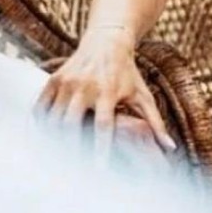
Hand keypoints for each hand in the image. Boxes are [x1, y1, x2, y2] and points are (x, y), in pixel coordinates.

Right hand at [34, 27, 176, 161]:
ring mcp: (67, 82)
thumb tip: (170, 148)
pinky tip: (46, 139)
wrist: (107, 41)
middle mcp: (85, 86)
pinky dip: (41, 125)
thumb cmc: (128, 74)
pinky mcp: (54, 79)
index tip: (98, 171)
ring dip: (54, 140)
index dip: (100, 149)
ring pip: (54, 118)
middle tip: (74, 169)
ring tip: (59, 158)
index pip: (103, 126)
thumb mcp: (143, 95)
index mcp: (108, 91)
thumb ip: (155, 123)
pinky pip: (41, 107)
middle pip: (71, 124)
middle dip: (71, 148)